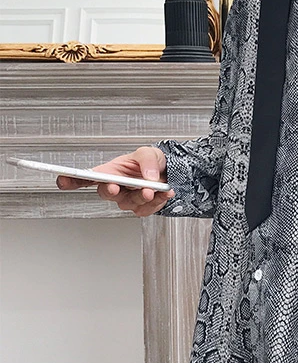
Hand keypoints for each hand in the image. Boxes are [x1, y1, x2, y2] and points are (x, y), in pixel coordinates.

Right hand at [56, 146, 174, 216]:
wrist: (170, 173)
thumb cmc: (152, 162)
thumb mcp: (149, 153)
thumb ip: (147, 160)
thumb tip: (148, 175)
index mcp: (110, 172)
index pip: (87, 177)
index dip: (72, 180)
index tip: (62, 180)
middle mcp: (116, 187)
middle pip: (105, 192)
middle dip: (109, 190)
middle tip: (115, 186)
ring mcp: (128, 199)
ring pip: (129, 202)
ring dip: (141, 196)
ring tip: (151, 189)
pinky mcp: (141, 208)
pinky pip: (146, 209)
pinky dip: (158, 200)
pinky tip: (165, 192)